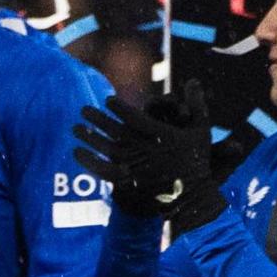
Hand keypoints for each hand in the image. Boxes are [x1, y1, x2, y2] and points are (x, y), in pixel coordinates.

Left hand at [74, 88, 217, 223]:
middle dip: (97, 118)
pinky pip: (102, 169)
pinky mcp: (128, 181)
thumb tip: (192, 79)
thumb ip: (196, 103)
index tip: (108, 100)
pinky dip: (88, 160)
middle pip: (115, 130)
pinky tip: (76, 152)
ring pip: (106, 148)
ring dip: (88, 136)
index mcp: (161, 135)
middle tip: (83, 110)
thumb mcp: (201, 129)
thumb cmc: (195, 160)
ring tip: (75, 128)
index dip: (119, 107)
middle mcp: (146, 149)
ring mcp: (136, 166)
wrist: (193, 196)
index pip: (134, 117)